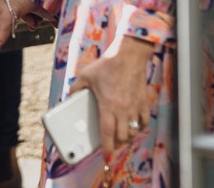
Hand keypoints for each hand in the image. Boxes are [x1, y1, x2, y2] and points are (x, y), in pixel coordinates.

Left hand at [71, 36, 154, 156]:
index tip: (106, 157)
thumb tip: (69, 96)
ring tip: (121, 138)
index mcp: (108, 105)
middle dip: (116, 145)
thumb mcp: (86, 75)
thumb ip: (76, 87)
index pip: (108, 133)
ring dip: (128, 138)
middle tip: (111, 145)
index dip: (107, 147)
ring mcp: (135, 107)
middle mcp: (123, 109)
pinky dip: (140, 128)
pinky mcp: (144, 102)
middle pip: (122, 136)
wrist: (129, 55)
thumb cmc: (108, 65)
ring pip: (134, 131)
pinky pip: (144, 122)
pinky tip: (134, 127)